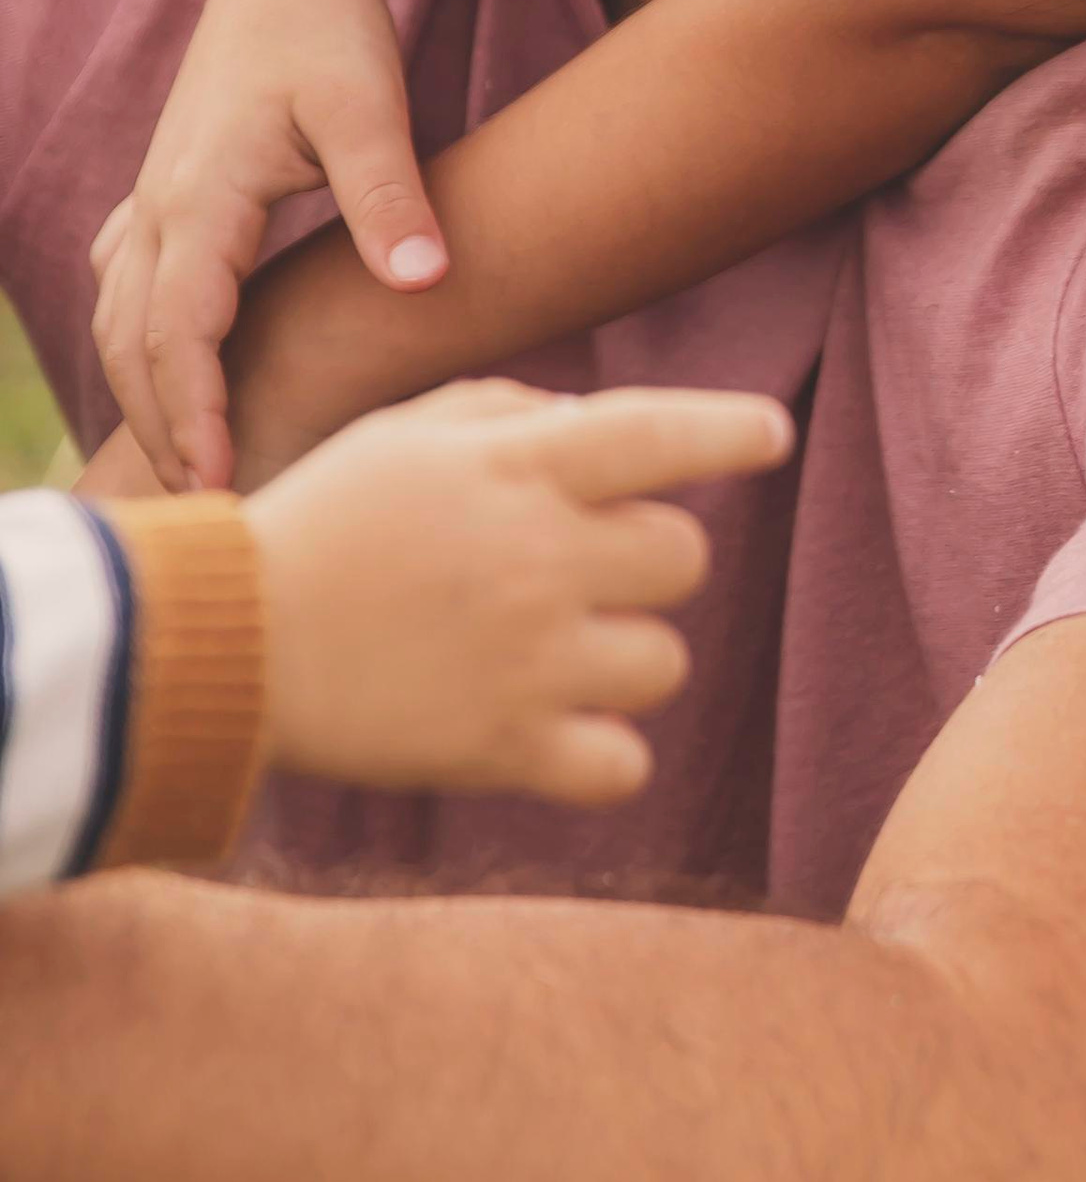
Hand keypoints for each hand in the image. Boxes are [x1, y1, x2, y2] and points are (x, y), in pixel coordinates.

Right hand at [92, 0, 445, 494]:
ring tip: (191, 464)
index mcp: (202, 197)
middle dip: (161, 428)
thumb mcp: (373, 107)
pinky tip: (169, 374)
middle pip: (133, 342)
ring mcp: (156, 193)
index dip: (196, 414)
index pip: (180, 333)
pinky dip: (140, 342)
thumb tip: (424, 284)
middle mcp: (161, 204)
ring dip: (144, 392)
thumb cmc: (332, 25)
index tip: (221, 483)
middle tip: (208, 510)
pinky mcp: (170, 184)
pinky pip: (128, 283)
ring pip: (120, 317)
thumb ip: (394, 199)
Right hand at [244, 379, 794, 805]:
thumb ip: (508, 416)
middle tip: (578, 571)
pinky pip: (623, 764)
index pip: (662, 437)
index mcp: (518, 469)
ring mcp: (528, 658)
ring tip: (548, 655)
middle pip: (683, 555)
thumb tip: (590, 424)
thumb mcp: (403, 437)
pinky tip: (560, 733)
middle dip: (647, 560)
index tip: (770, 436)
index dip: (729, 433)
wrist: (220, 641)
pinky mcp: (504, 748)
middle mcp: (539, 557)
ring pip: (663, 661)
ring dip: (625, 657)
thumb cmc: (321, 524)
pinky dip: (604, 755)